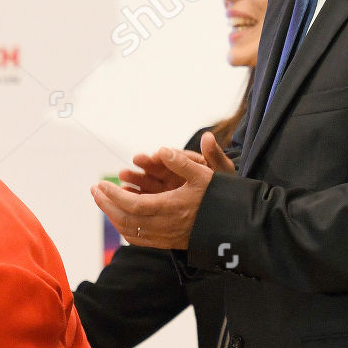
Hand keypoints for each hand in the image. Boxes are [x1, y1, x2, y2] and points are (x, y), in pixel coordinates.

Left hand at [93, 145, 215, 250]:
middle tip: (95, 190)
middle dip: (106, 205)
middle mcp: (165, 226)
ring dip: (112, 216)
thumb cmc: (220, 197)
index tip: (100, 184)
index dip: (113, 196)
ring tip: (102, 200)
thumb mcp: (205, 174)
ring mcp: (165, 238)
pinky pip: (138, 239)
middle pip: (125, 219)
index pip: (132, 204)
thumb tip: (161, 149)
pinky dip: (124, 227)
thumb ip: (181, 162)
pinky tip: (119, 215)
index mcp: (171, 208)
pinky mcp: (167, 244)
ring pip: (129, 231)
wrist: (235, 228)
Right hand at [116, 133, 233, 193]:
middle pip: (157, 169)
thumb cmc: (223, 188)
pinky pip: (146, 198)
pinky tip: (125, 193)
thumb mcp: (222, 171)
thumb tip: (208, 136)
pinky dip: (136, 195)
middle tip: (135, 160)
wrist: (224, 211)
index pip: (174, 158)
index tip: (156, 154)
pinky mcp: (160, 201)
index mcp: (188, 164)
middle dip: (144, 166)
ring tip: (123, 176)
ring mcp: (166, 189)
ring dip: (135, 179)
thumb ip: (213, 156)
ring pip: (148, 182)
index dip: (165, 157)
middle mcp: (175, 175)